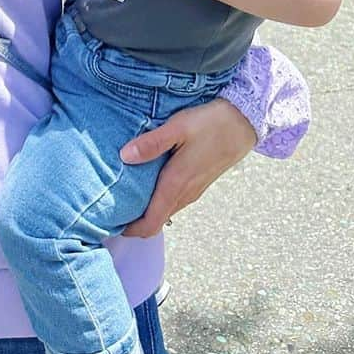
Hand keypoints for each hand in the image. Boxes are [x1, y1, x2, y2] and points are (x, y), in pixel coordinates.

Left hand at [119, 96, 256, 237]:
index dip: (130, 230)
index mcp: (176, 184)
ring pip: (165, 211)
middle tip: (111, 206)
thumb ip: (151, 143)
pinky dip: (158, 200)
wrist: (243, 123)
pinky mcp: (198, 183)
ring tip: (125, 193)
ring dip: (147, 210)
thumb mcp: (178, 128)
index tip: (110, 222)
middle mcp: (185, 194)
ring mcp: (194, 191)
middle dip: (134, 221)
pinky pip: (174, 201)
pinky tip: (148, 181)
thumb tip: (124, 156)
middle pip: (156, 221)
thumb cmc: (210, 123)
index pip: (151, 223)